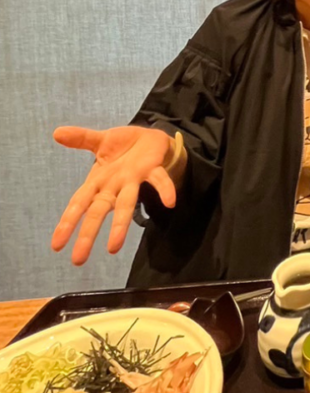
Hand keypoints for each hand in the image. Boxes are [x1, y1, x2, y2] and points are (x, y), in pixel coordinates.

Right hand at [51, 125, 176, 264]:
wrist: (150, 137)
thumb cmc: (122, 147)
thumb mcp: (100, 141)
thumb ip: (81, 139)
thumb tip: (57, 133)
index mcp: (98, 181)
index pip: (79, 204)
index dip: (67, 222)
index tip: (56, 246)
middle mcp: (114, 185)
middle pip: (98, 210)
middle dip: (88, 233)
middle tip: (78, 259)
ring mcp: (133, 180)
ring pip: (126, 203)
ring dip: (121, 224)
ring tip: (114, 247)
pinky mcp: (152, 170)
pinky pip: (159, 180)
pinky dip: (165, 190)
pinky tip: (171, 202)